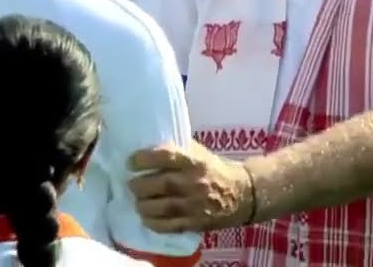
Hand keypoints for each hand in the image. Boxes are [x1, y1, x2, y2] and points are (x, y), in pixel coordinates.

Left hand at [128, 141, 253, 232]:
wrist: (241, 194)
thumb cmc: (215, 169)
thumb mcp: (199, 153)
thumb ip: (177, 150)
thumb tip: (147, 147)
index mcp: (194, 161)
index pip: (163, 156)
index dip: (142, 159)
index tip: (131, 162)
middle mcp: (193, 182)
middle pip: (158, 184)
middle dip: (138, 185)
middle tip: (132, 184)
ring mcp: (194, 205)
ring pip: (160, 207)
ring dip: (142, 205)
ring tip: (138, 201)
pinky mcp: (195, 223)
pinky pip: (168, 226)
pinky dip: (153, 223)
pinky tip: (147, 218)